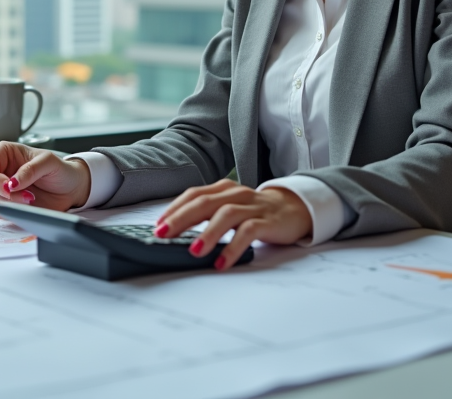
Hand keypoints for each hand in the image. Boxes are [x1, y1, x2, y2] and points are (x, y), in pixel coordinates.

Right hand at [0, 141, 91, 217]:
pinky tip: (28, 207)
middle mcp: (1, 171)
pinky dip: (11, 212)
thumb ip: (30, 170)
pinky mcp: (10, 205)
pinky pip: (0, 212)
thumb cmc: (60, 170)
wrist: (72, 189)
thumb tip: (11, 183)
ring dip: (9, 203)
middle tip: (24, 196)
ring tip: (31, 199)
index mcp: (5, 154)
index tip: (9, 187)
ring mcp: (4, 189)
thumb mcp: (49, 162)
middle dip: (2, 193)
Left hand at [154, 179, 312, 269]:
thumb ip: (207, 215)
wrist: (294, 208)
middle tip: (164, 235)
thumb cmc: (255, 211)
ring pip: (226, 215)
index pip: (194, 195)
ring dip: (208, 233)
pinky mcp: (267, 221)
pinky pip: (248, 232)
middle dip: (182, 218)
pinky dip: (233, 247)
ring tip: (194, 251)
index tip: (157, 226)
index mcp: (223, 189)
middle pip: (204, 202)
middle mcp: (236, 194)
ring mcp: (252, 206)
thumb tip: (175, 232)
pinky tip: (222, 262)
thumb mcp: (229, 208)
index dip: (174, 209)